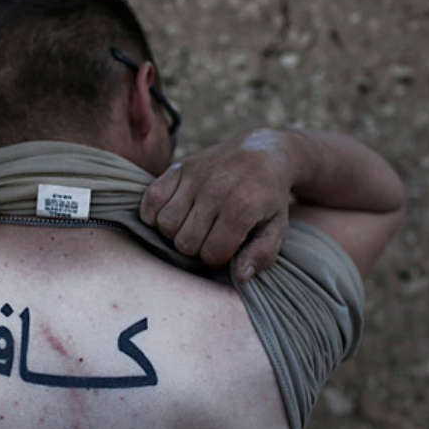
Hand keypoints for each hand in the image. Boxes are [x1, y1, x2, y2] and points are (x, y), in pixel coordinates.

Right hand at [140, 128, 294, 282]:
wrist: (262, 152)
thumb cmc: (267, 197)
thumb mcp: (277, 228)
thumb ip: (262, 255)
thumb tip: (240, 276)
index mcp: (242, 207)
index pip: (211, 254)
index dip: (218, 258)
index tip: (226, 248)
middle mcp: (215, 190)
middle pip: (185, 242)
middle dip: (196, 248)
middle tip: (208, 238)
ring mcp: (194, 177)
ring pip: (165, 224)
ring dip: (174, 233)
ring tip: (189, 228)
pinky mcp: (178, 168)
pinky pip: (150, 200)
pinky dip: (154, 214)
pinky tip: (171, 216)